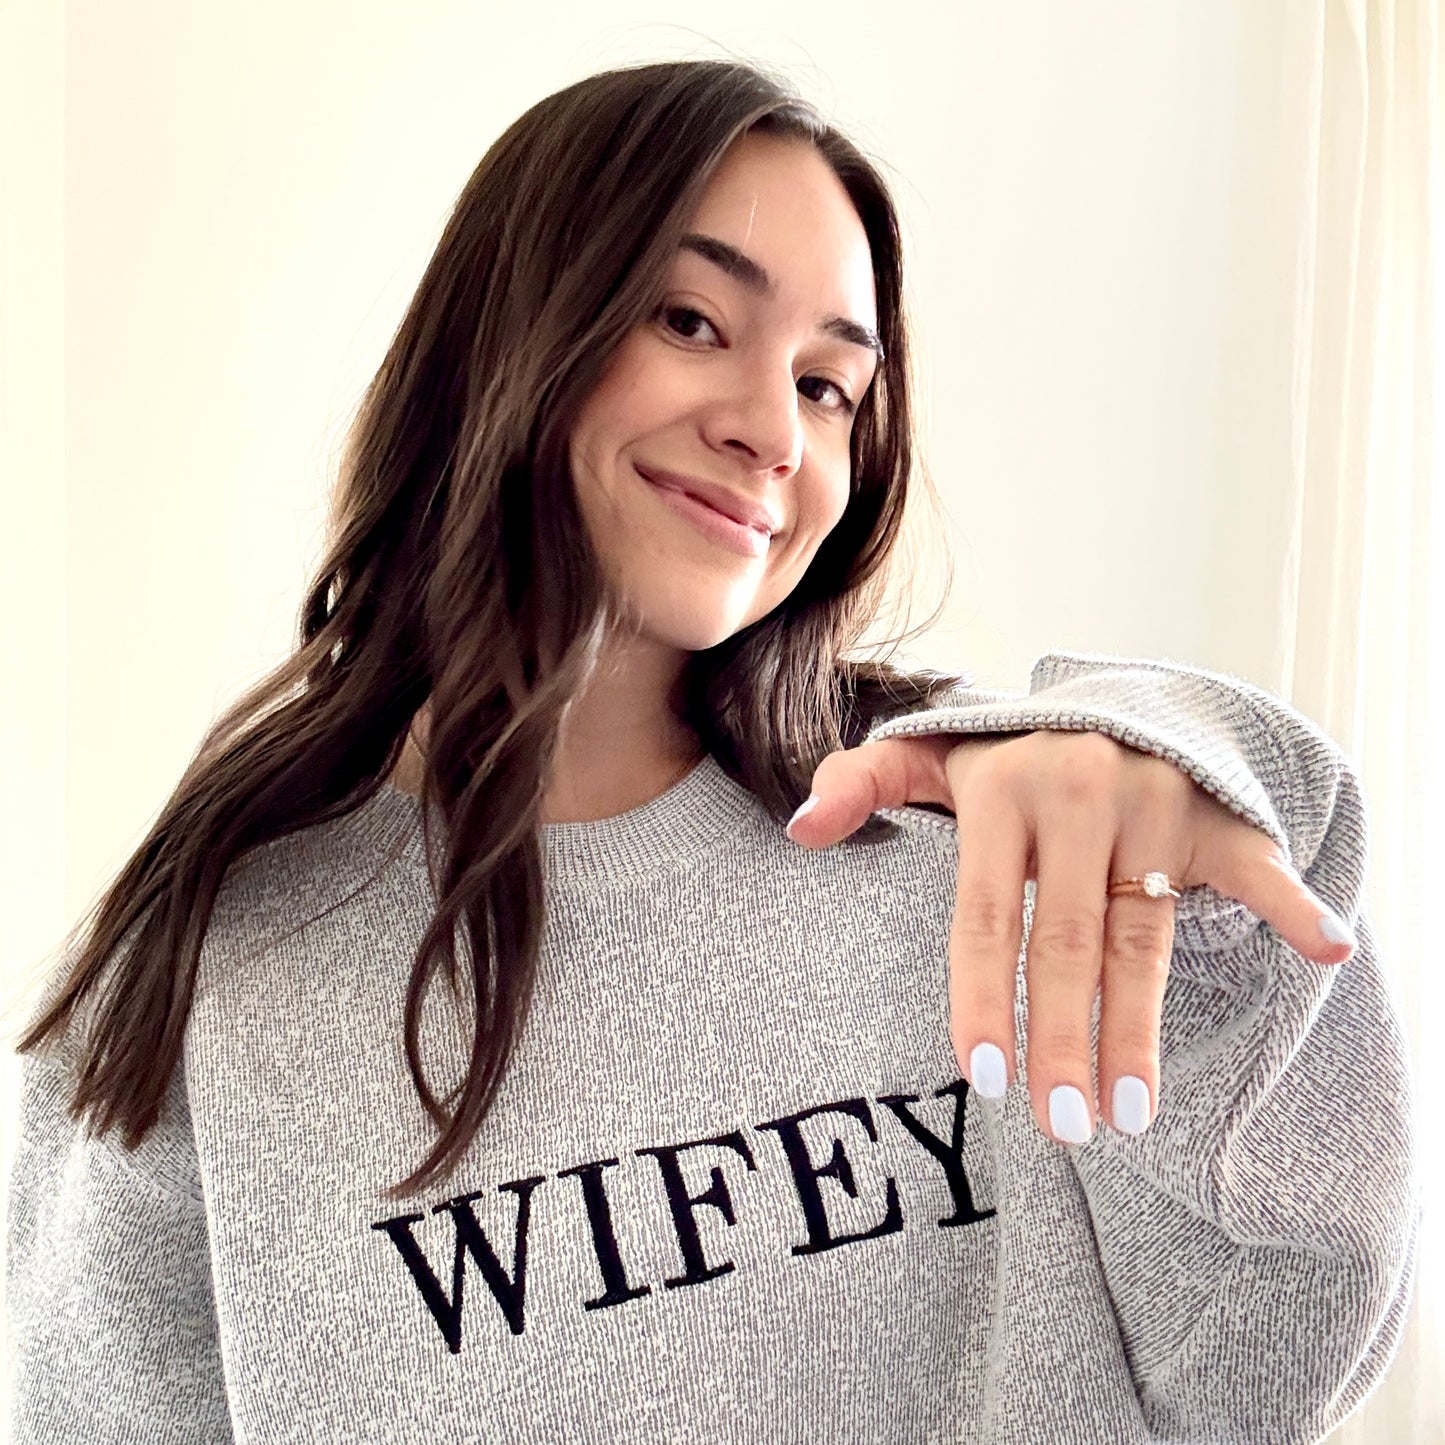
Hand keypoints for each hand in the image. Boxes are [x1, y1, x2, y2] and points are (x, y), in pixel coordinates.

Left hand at [784, 730, 1356, 1144]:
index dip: (983, 995)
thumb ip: (861, 783)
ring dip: (1141, 1026)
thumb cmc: (1007, 756)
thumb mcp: (928, 755)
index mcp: (1001, 790)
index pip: (984, 913)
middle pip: (1065, 942)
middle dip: (1062, 1040)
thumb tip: (798, 831)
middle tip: (1061, 1127)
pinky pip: (1252, 862)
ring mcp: (1151, 803)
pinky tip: (1327, 946)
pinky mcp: (1211, 812)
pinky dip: (1291, 901)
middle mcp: (1076, 795)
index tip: (983, 1076)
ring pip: (1143, 936)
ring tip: (1131, 1114)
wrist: (1107, 703)